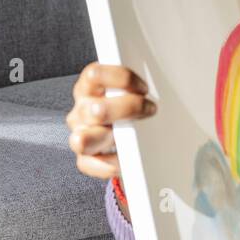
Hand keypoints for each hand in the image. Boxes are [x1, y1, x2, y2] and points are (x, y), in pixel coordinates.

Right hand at [65, 62, 156, 180]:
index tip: (144, 88)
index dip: (122, 79)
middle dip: (126, 111)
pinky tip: (126, 161)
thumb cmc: (134, 106)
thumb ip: (137, 86)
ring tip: (134, 140)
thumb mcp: (135, 91)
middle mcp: (82, 109)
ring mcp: (80, 134)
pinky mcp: (84, 159)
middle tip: (149, 111)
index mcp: (90, 86)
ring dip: (111, 140)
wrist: (134, 134)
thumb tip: (159, 83)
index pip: (95, 74)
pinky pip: (89, 165)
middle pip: (96, 109)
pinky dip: (110, 165)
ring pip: (83, 140)